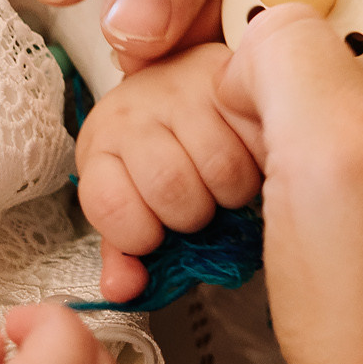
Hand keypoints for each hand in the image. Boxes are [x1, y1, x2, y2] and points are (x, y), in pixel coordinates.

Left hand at [74, 44, 256, 301]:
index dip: (141, 235)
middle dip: (193, 215)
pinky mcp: (229, 78)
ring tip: (225, 185)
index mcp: (101, 146)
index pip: (114, 207)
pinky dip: (261, 162)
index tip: (155, 233)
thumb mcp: (126, 197)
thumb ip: (123, 251)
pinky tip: (249, 159)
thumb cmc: (150, 147)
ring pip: (223, 169)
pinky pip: (258, 140)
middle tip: (198, 207)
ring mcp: (183, 89)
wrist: (172, 72)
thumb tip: (124, 291)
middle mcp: (137, 111)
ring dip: (232, 193)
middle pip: (173, 189)